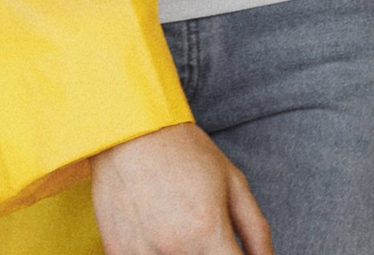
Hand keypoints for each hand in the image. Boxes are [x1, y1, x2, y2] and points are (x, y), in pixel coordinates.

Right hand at [91, 124, 273, 254]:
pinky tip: (158, 238)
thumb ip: (257, 231)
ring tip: (182, 233)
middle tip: (206, 239)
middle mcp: (175, 248)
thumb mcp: (233, 183)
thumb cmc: (186, 152)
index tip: (233, 253)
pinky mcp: (116, 252)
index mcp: (208, 231)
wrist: (129, 130)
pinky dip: (155, 253)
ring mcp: (142, 252)